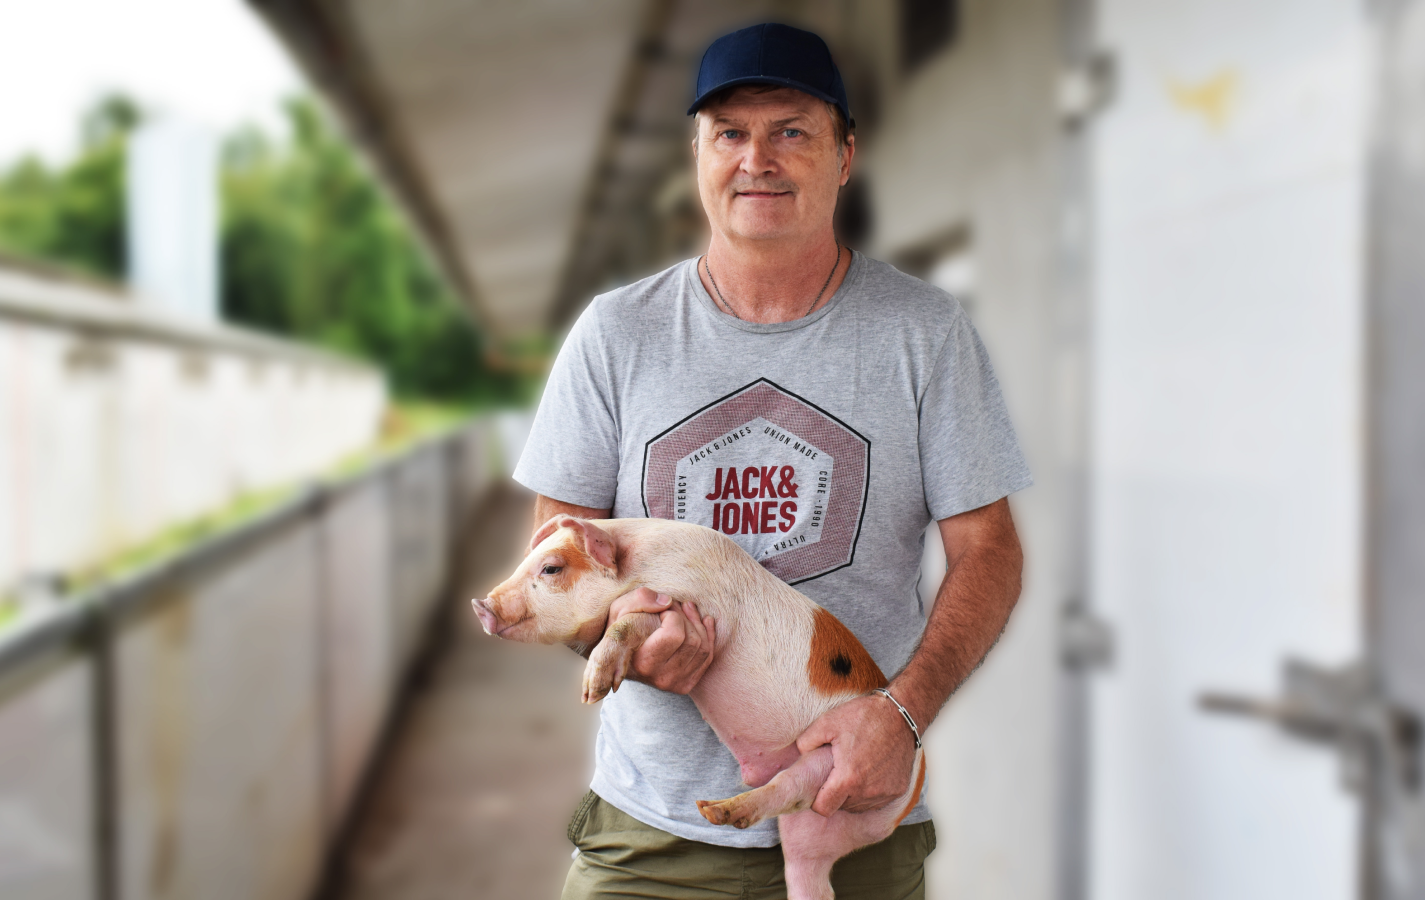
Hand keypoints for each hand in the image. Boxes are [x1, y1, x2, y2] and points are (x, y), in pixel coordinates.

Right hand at [606, 587, 715, 693]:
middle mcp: (661, 678)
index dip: (672, 615)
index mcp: (643, 662)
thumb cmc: (620, 630)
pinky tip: (701, 621)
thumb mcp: (620, 609)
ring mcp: (675, 684)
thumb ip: (640, 599)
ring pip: (703, 647)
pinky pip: (708, 657)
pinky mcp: (686, 684)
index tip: (662, 611)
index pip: (674, 634)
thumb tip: (668, 601)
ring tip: (685, 611)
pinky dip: (708, 635)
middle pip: (692, 640)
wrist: (617, 657)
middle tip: (674, 607)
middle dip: (686, 617)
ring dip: (697, 623)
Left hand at [795, 693, 916, 815]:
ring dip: (852, 794)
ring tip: (852, 770)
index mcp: (847, 778)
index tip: (818, 787)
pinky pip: (876, 800)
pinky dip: (870, 792)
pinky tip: (869, 771)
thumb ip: (806, 741)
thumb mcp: (827, 722)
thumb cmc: (864, 716)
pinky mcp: (898, 790)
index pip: (824, 808)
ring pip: (859, 806)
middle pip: (841, 807)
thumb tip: (799, 756)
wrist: (900, 713)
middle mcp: (867, 791)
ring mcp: (885, 793)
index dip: (816, 801)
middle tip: (835, 773)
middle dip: (834, 794)